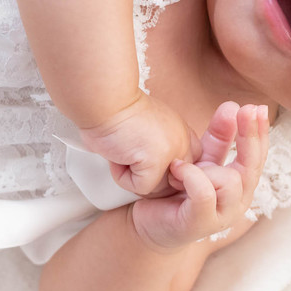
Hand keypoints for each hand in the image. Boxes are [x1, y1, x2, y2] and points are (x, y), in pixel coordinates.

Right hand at [77, 93, 199, 197]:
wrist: (106, 102)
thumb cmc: (117, 112)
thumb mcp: (146, 128)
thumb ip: (157, 147)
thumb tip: (149, 174)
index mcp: (183, 132)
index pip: (184, 166)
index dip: (161, 169)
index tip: (142, 156)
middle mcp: (183, 142)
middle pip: (171, 181)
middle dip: (148, 176)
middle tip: (130, 155)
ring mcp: (174, 152)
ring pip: (157, 188)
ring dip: (133, 176)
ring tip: (123, 151)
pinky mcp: (158, 161)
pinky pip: (141, 187)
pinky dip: (122, 176)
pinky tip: (118, 155)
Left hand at [129, 103, 269, 252]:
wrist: (149, 222)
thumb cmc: (177, 190)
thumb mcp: (200, 159)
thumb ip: (219, 137)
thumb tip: (233, 105)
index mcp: (241, 184)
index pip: (258, 155)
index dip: (259, 131)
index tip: (257, 107)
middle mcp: (238, 201)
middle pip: (252, 166)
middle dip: (250, 135)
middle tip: (248, 110)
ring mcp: (222, 216)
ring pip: (230, 181)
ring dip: (207, 168)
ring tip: (181, 165)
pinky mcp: (200, 224)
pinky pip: (204, 193)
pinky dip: (191, 177)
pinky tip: (176, 170)